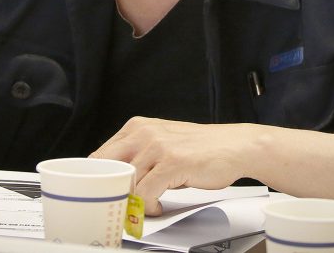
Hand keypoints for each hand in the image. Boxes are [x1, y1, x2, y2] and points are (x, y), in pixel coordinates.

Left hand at [90, 117, 257, 215]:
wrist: (235, 146)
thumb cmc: (200, 149)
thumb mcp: (162, 143)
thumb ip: (138, 155)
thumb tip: (114, 179)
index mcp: (137, 126)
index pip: (99, 155)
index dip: (98, 179)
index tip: (104, 195)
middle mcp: (143, 133)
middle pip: (105, 168)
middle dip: (109, 191)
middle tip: (119, 205)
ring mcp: (157, 147)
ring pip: (126, 184)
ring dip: (134, 202)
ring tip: (148, 206)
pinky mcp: (171, 163)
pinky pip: (146, 193)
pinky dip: (149, 206)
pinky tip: (159, 206)